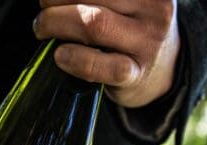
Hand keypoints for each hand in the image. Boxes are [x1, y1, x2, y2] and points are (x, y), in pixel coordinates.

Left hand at [33, 0, 180, 107]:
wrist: (163, 70)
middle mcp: (153, 9)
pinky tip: (60, 55)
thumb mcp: (126, 3)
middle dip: (56, 1)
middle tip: (43, 11)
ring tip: (43, 29)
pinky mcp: (135, 74)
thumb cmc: (131, 29)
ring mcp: (147, 43)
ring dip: (56, 24)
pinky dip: (74, 58)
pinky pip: (100, 65)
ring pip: (94, 24)